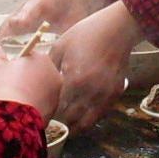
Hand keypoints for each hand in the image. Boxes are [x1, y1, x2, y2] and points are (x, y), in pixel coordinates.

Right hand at [0, 47, 62, 119]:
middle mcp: (54, 77)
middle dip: (24, 79)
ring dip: (28, 94)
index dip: (15, 64)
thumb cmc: (3, 88)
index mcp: (43, 60)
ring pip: (39, 92)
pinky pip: (39, 107)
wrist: (10, 120)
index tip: (5, 71)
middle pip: (37, 74)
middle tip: (6, 86)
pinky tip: (16, 112)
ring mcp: (55, 97)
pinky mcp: (52, 114)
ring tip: (10, 101)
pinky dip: (30, 109)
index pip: (30, 57)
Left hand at [50, 1, 136, 129]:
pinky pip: (101, 114)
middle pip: (72, 118)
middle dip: (62, 123)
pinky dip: (91, 119)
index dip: (50, 114)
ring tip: (68, 128)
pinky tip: (84, 117)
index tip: (43, 116)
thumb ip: (50, 66)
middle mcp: (91, 92)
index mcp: (74, 80)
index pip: (58, 108)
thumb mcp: (61, 46)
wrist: (117, 29)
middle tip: (53, 124)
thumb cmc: (87, 33)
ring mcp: (105, 94)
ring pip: (88, 122)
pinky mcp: (116, 93)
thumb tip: (41, 80)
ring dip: (77, 126)